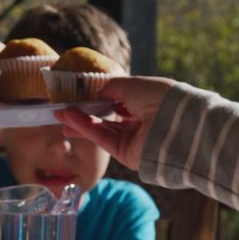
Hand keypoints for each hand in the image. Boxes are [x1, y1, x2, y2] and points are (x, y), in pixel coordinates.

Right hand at [56, 76, 177, 169]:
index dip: (99, 97)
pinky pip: (103, 138)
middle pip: (107, 117)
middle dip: (84, 112)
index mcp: (148, 102)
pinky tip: (70, 118)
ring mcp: (134, 139)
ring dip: (80, 120)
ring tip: (59, 114)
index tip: (79, 93)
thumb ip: (111, 87)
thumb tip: (95, 90)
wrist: (179, 124)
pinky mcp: (127, 154)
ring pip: (102, 129)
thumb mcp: (133, 85)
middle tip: (62, 108)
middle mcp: (141, 122)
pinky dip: (85, 127)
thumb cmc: (161, 97)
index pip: (119, 101)